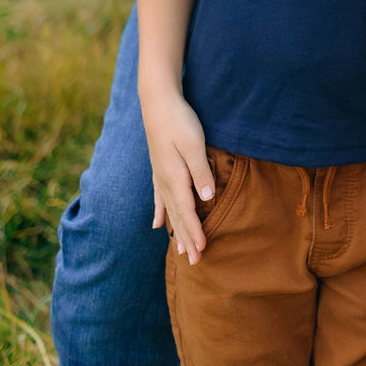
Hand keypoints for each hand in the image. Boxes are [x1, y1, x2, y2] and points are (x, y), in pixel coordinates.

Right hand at [141, 90, 214, 264]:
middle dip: (186, 239)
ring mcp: (160, 176)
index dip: (195, 232)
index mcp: (175, 177)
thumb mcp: (194, 143)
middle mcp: (165, 181)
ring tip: (180, 251)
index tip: (202, 252)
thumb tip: (206, 197)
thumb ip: (200, 171)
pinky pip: (160, 198)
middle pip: (177, 216)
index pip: (187, 211)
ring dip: (175, 231)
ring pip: (169, 210)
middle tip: (195, 262)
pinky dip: (161, 213)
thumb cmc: (179, 121)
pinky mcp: (159, 168)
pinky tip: (158, 225)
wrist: (158, 102)